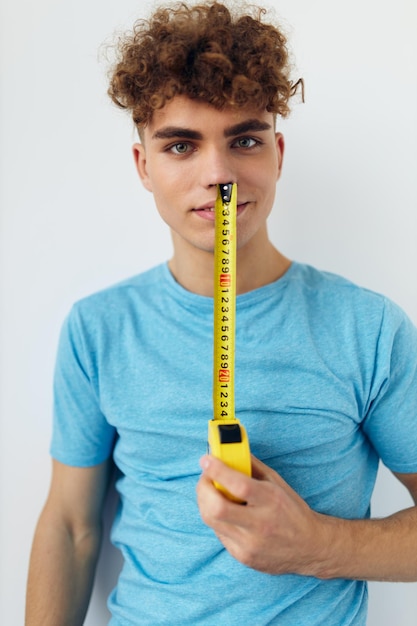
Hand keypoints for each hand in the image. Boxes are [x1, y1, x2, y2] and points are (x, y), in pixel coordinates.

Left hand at [196, 454, 328, 575]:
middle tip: (205, 477)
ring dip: (205, 502)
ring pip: (212, 521)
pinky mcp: (243, 557)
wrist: (310, 547)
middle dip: (203, 489)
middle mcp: (260, 524)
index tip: (206, 460)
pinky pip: (219, 533)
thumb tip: (230, 450)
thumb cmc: (292, 510)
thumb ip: (252, 466)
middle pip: (217, 509)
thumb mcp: (277, 483)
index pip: (239, 485)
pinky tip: (224, 512)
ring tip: (212, 492)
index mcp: (272, 501)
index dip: (217, 471)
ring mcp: (250, 544)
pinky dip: (216, 519)